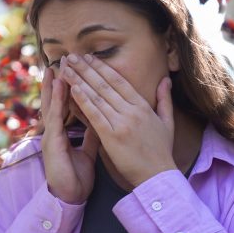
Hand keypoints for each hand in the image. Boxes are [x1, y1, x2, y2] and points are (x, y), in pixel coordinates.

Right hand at [40, 56, 100, 203]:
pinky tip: (59, 86)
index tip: (75, 69)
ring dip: (53, 84)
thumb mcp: (87, 150)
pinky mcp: (51, 142)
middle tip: (63, 60)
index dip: (70, 87)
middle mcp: (55, 130)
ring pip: (52, 104)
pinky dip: (56, 100)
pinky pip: (54, 116)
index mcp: (63, 132)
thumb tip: (102, 119)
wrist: (69, 197)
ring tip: (58, 65)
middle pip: (55, 100)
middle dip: (59, 80)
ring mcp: (51, 134)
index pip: (66, 104)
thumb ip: (93, 134)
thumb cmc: (76, 176)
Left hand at [59, 53, 176, 187]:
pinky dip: (83, 101)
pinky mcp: (112, 136)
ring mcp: (122, 123)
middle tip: (71, 56)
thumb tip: (165, 80)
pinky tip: (73, 89)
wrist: (158, 176)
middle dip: (86, 69)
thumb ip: (164, 99)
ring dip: (79, 80)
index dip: (102, 68)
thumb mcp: (167, 122)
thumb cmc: (161, 151)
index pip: (119, 81)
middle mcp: (132, 111)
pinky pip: (95, 115)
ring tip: (66, 68)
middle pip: (104, 85)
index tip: (89, 57)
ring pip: (97, 96)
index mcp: (143, 106)